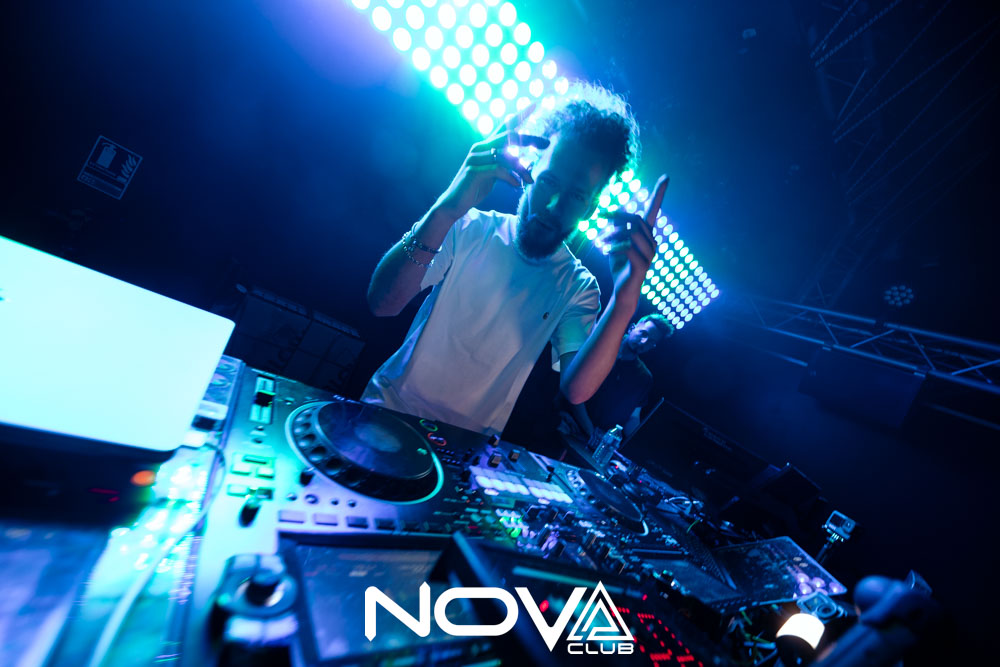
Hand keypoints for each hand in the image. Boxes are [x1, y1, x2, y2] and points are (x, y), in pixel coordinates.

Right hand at [435, 104, 548, 218]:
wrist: (454, 204)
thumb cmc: (475, 189)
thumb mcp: (494, 176)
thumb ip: (505, 167)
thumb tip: (523, 168)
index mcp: (485, 146)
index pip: (504, 127)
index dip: (519, 116)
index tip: (534, 105)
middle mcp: (480, 148)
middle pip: (509, 136)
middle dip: (529, 139)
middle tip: (546, 143)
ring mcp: (475, 158)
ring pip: (505, 155)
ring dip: (521, 168)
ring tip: (530, 180)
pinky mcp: (473, 171)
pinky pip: (497, 169)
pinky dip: (510, 177)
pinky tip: (516, 185)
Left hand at [602, 175, 668, 296]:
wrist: (623, 290)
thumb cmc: (620, 265)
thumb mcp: (616, 243)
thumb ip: (617, 228)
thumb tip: (610, 214)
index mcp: (646, 234)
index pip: (653, 210)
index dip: (659, 193)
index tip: (666, 177)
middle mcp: (652, 242)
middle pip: (636, 218)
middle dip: (616, 216)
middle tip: (600, 218)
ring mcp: (649, 254)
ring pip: (632, 232)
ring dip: (613, 234)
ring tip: (601, 241)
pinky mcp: (642, 266)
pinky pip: (628, 248)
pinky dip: (614, 248)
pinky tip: (606, 252)